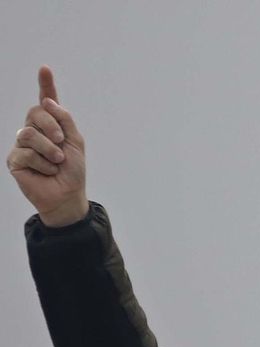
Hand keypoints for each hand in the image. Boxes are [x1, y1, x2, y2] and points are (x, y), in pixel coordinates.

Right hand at [7, 66, 87, 226]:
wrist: (68, 195)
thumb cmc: (72, 170)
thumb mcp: (75, 142)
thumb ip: (64, 120)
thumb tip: (46, 102)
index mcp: (51, 126)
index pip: (46, 102)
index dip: (45, 85)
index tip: (45, 69)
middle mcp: (34, 131)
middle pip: (36, 113)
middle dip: (52, 126)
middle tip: (62, 142)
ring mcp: (22, 144)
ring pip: (29, 133)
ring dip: (50, 149)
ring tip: (57, 161)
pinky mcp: (15, 159)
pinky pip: (25, 153)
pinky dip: (42, 163)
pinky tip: (46, 171)